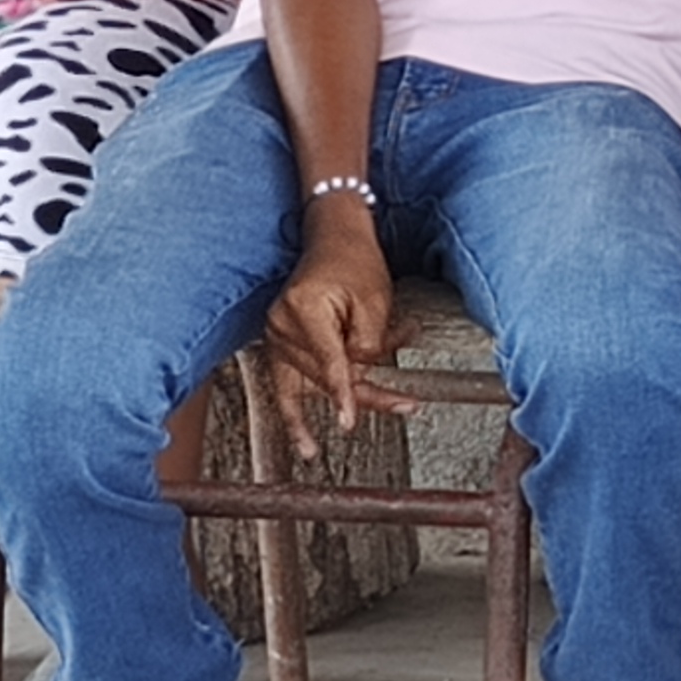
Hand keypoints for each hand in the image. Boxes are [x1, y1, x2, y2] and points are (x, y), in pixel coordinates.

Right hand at [260, 204, 395, 458]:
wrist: (334, 236)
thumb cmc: (355, 261)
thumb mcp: (376, 302)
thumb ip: (369, 345)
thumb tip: (362, 377)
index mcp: (304, 309)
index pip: (328, 361)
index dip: (343, 393)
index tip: (348, 419)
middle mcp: (281, 324)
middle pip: (325, 376)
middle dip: (367, 390)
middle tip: (405, 401)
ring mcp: (275, 335)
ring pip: (315, 383)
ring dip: (351, 391)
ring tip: (382, 406)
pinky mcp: (279, 344)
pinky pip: (286, 387)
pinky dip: (296, 416)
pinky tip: (305, 443)